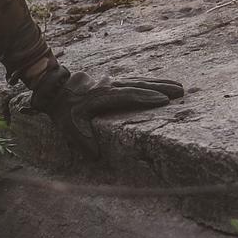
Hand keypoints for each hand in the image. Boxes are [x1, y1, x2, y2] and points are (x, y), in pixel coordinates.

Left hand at [30, 66, 183, 158]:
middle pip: (139, 85)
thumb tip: (97, 156)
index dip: (145, 98)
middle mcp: (110, 86)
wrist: (55, 90)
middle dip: (160, 88)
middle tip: (181, 91)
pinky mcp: (114, 82)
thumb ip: (83, 142)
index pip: (128, 96)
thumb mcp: (70, 127)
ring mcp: (112, 82)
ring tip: (179, 86)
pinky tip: (162, 85)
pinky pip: (135, 82)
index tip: (163, 101)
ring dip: (159, 83)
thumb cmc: (64, 111)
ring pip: (139, 81)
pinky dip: (150, 83)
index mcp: (102, 96)